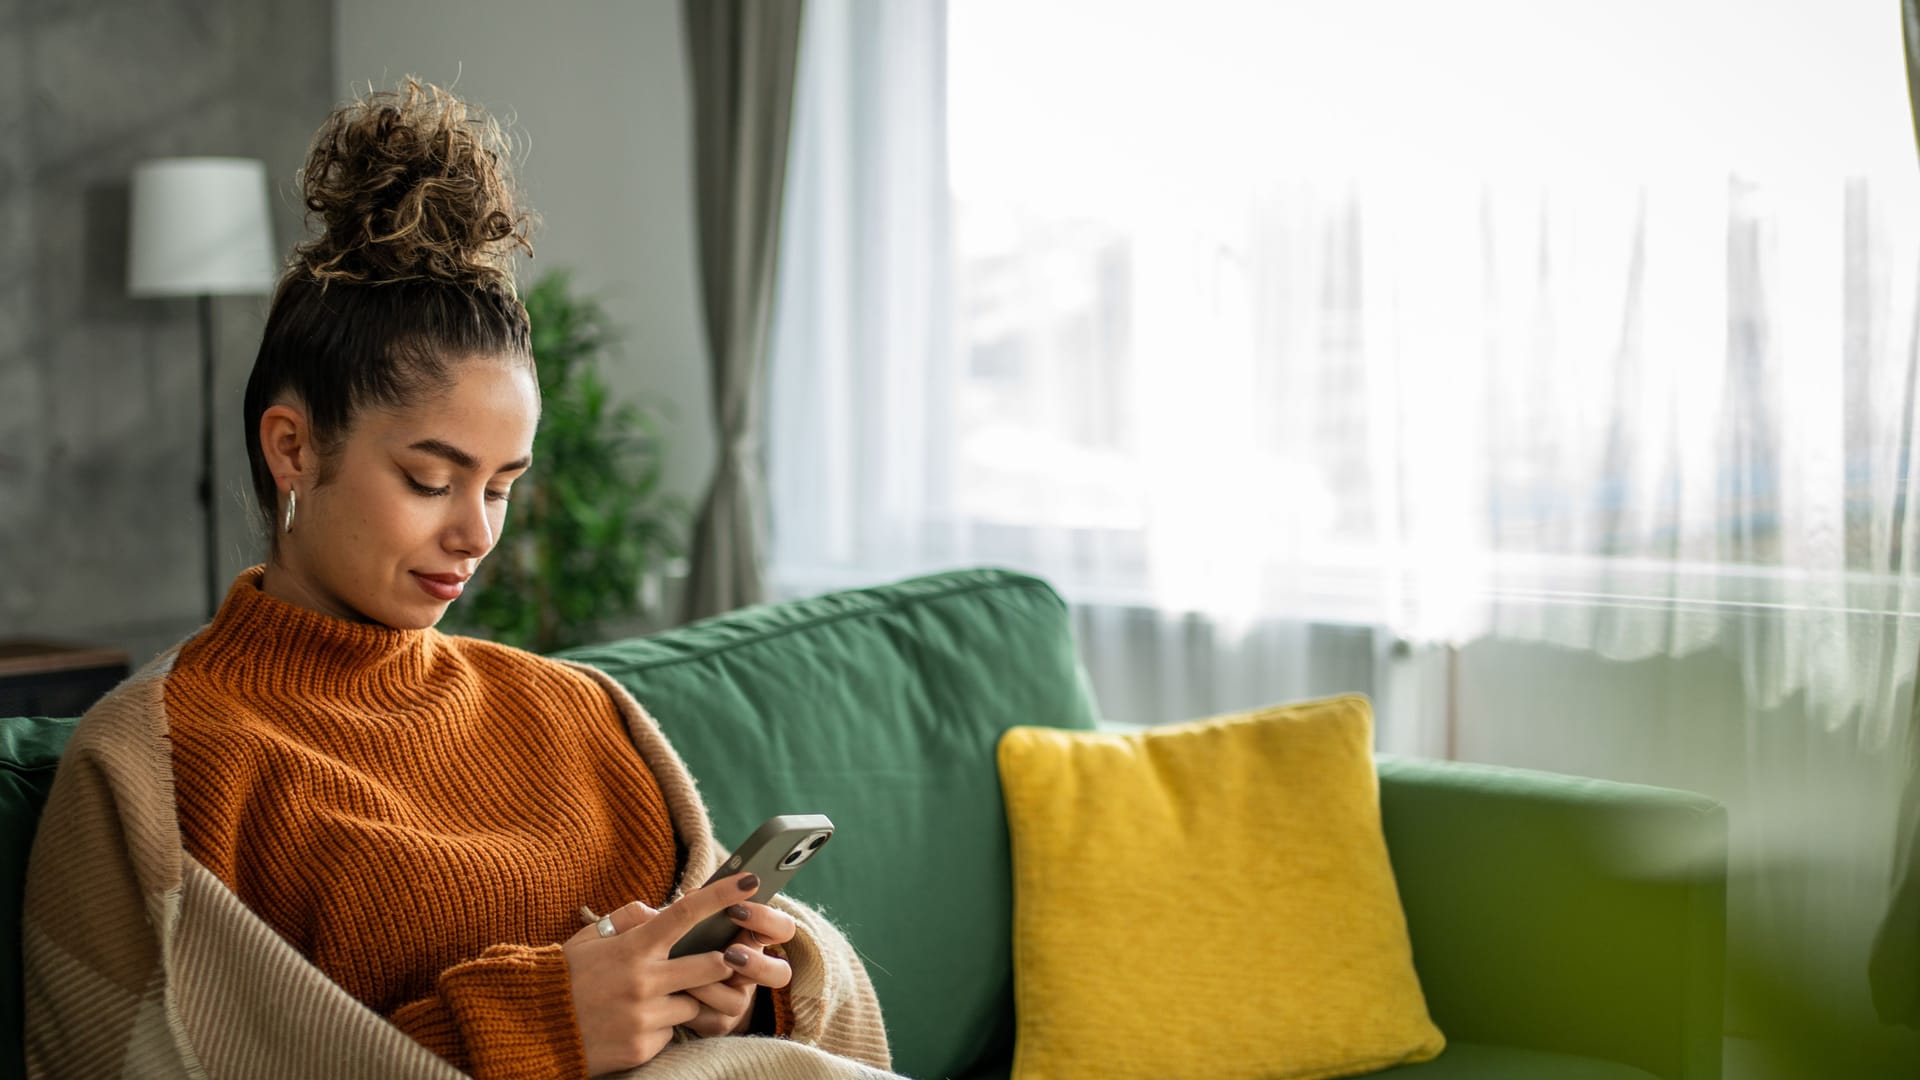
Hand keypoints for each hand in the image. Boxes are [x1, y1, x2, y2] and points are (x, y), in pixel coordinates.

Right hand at [561, 872, 761, 1076]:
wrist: (529, 1030)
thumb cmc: (563, 977)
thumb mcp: (591, 938)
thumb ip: (630, 919)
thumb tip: (664, 912)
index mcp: (632, 948)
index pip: (686, 914)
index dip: (723, 896)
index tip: (751, 882)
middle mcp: (642, 981)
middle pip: (713, 965)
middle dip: (721, 962)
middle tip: (715, 960)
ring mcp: (644, 1017)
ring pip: (693, 1004)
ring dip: (682, 999)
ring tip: (645, 999)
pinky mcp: (642, 1047)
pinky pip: (670, 1033)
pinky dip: (660, 1027)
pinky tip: (631, 1024)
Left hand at [679, 900, 796, 1036]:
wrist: (665, 979)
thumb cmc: (682, 940)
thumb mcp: (686, 920)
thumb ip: (687, 908)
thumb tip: (677, 900)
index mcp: (752, 938)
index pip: (781, 929)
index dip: (766, 919)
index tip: (736, 908)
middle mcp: (752, 971)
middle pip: (781, 974)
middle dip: (757, 964)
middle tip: (730, 953)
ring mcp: (737, 998)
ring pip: (741, 1002)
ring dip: (715, 988)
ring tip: (693, 979)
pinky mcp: (718, 1021)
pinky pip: (713, 1018)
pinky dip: (694, 1003)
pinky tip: (677, 993)